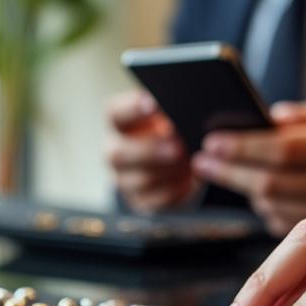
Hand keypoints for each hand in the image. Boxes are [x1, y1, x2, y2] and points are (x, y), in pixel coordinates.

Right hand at [107, 90, 196, 211]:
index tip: (153, 105)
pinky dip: (175, 190)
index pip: (115, 113)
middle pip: (118, 154)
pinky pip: (155, 200)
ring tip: (189, 164)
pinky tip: (190, 181)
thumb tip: (183, 115)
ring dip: (168, 172)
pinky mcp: (140, 200)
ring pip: (139, 180)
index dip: (131, 109)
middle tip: (177, 148)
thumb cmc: (171, 132)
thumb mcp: (170, 118)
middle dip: (150, 151)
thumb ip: (172, 112)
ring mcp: (124, 179)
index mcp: (120, 123)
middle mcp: (115, 151)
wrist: (174, 164)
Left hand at [192, 101, 305, 234]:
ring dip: (241, 188)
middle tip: (201, 161)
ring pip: (272, 208)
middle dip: (230, 172)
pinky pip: (281, 226)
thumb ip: (304, 116)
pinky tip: (253, 191)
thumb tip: (271, 116)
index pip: (284, 148)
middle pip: (271, 183)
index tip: (211, 141)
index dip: (243, 146)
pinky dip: (262, 208)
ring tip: (220, 170)